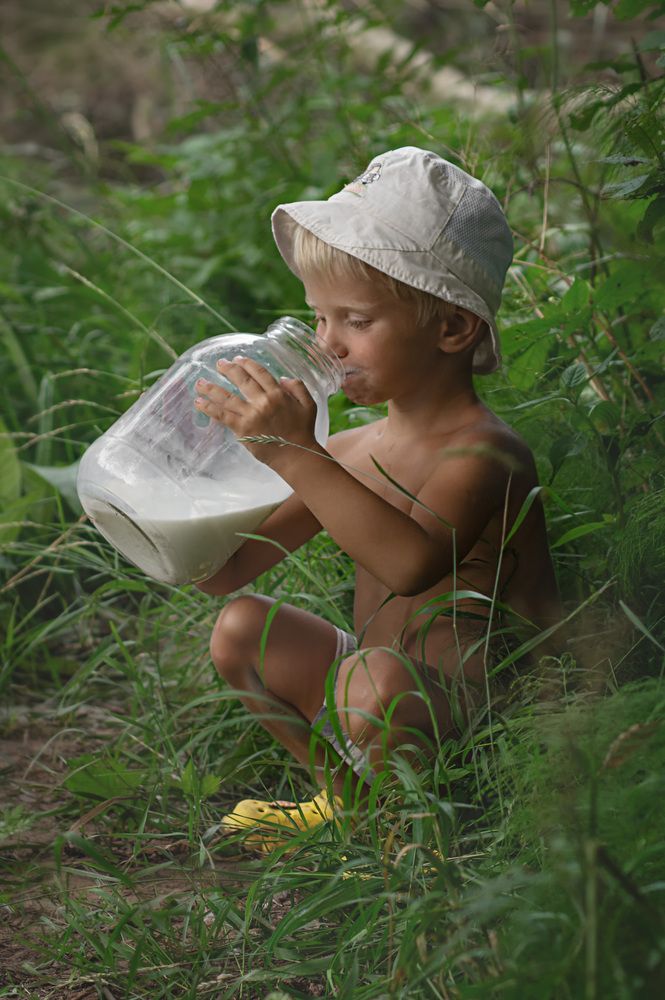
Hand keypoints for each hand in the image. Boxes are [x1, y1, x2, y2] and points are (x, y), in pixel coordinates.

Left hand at [194, 356, 317, 467]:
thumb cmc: (303, 431)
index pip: (260, 373)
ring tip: (200, 383)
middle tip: (219, 364)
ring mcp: (251, 415)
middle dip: (228, 370)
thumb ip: (298, 387)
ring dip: (211, 388)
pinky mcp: (242, 429)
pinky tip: (199, 402)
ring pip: (227, 397)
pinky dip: (209, 408)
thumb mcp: (309, 405)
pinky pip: (222, 415)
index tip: (238, 359)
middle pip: (241, 381)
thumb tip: (283, 378)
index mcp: (279, 394)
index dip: (247, 364)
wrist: (296, 455)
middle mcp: (263, 401)